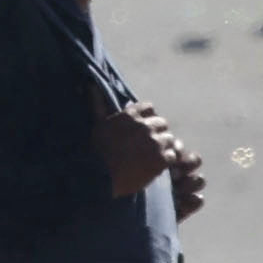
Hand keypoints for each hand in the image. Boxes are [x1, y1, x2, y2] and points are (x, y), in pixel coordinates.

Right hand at [100, 93, 202, 214]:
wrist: (100, 178)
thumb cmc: (96, 152)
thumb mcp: (98, 125)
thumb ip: (99, 105)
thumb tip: (90, 85)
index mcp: (130, 116)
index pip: (150, 108)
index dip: (149, 119)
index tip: (144, 129)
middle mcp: (144, 126)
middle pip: (162, 124)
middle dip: (158, 134)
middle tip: (150, 147)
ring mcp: (154, 142)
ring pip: (170, 140)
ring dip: (164, 148)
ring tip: (154, 158)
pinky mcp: (160, 159)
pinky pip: (172, 155)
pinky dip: (166, 162)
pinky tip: (157, 167)